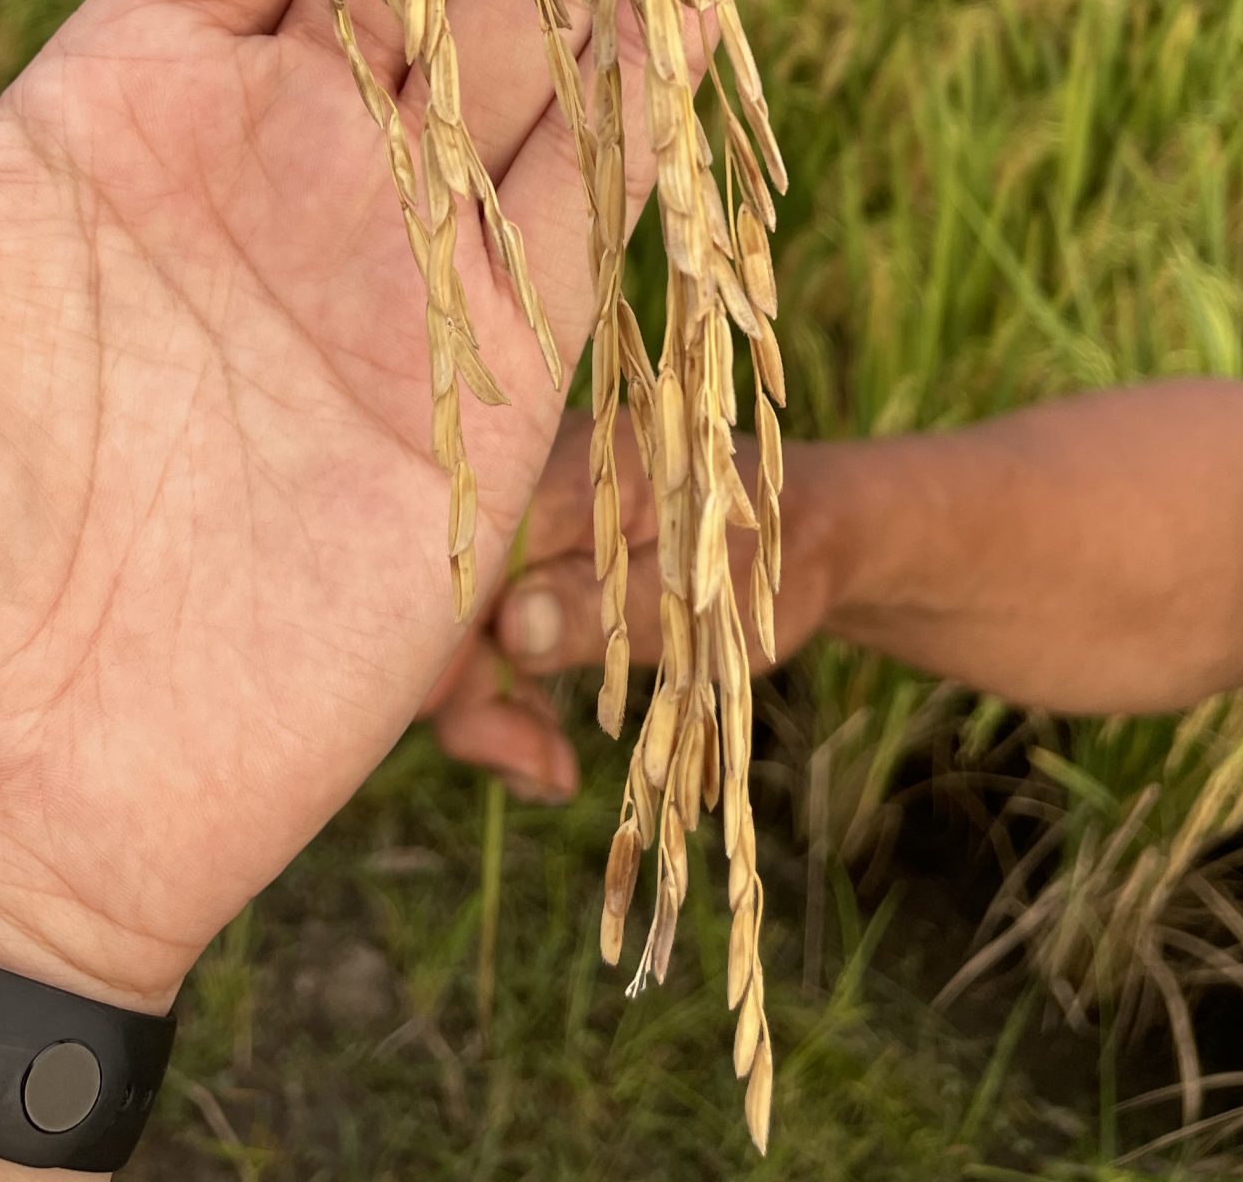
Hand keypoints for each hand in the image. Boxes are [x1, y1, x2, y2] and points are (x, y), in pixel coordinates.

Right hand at [427, 412, 831, 802]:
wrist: (799, 533)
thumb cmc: (761, 559)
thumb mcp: (699, 599)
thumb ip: (603, 607)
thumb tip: (509, 627)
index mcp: (562, 469)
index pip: (467, 556)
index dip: (455, 652)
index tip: (505, 736)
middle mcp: (518, 483)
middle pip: (444, 597)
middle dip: (472, 699)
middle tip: (542, 770)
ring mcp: (516, 525)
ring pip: (456, 626)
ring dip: (489, 710)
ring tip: (551, 772)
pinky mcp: (523, 565)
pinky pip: (486, 634)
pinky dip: (505, 697)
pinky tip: (546, 751)